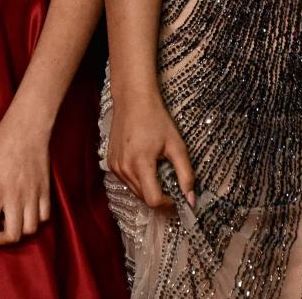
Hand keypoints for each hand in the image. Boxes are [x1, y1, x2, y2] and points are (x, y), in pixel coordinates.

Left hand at [0, 111, 51, 252]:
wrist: (28, 126)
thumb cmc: (0, 141)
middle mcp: (15, 196)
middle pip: (13, 235)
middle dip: (2, 241)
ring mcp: (33, 194)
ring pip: (30, 229)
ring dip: (20, 233)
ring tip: (12, 224)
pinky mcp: (46, 190)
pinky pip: (44, 216)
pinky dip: (35, 222)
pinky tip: (27, 214)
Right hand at [105, 91, 195, 210]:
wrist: (133, 99)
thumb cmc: (156, 118)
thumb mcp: (177, 145)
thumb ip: (186, 174)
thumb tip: (191, 200)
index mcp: (140, 164)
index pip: (153, 200)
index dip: (169, 202)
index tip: (178, 195)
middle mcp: (124, 168)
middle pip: (144, 198)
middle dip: (160, 195)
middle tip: (171, 182)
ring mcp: (115, 166)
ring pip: (134, 191)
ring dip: (149, 188)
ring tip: (158, 170)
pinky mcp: (110, 162)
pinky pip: (126, 181)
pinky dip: (138, 179)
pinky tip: (145, 163)